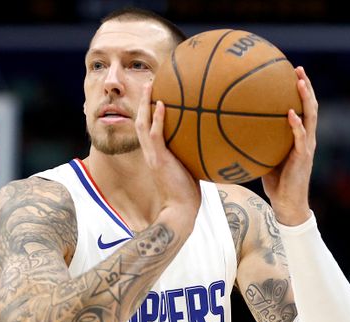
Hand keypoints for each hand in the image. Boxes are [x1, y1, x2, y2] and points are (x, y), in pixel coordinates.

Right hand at [135, 82, 200, 219]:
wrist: (180, 210)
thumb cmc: (187, 193)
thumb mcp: (189, 167)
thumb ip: (192, 152)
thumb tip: (208, 140)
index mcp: (155, 154)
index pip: (147, 129)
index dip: (148, 112)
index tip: (155, 94)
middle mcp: (150, 153)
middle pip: (140, 122)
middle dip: (143, 102)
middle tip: (149, 83)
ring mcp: (152, 155)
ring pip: (142, 124)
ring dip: (145, 104)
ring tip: (150, 86)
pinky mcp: (158, 160)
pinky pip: (155, 135)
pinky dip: (156, 118)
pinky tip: (161, 104)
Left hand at [262, 66, 316, 225]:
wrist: (287, 203)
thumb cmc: (276, 182)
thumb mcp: (265, 158)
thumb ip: (259, 143)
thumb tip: (234, 132)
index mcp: (299, 137)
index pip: (302, 109)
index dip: (300, 91)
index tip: (292, 73)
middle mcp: (307, 138)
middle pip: (310, 106)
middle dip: (306, 86)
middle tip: (298, 69)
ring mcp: (307, 146)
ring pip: (311, 117)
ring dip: (306, 98)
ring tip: (300, 82)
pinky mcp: (303, 157)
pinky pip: (301, 138)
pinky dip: (297, 125)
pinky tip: (290, 114)